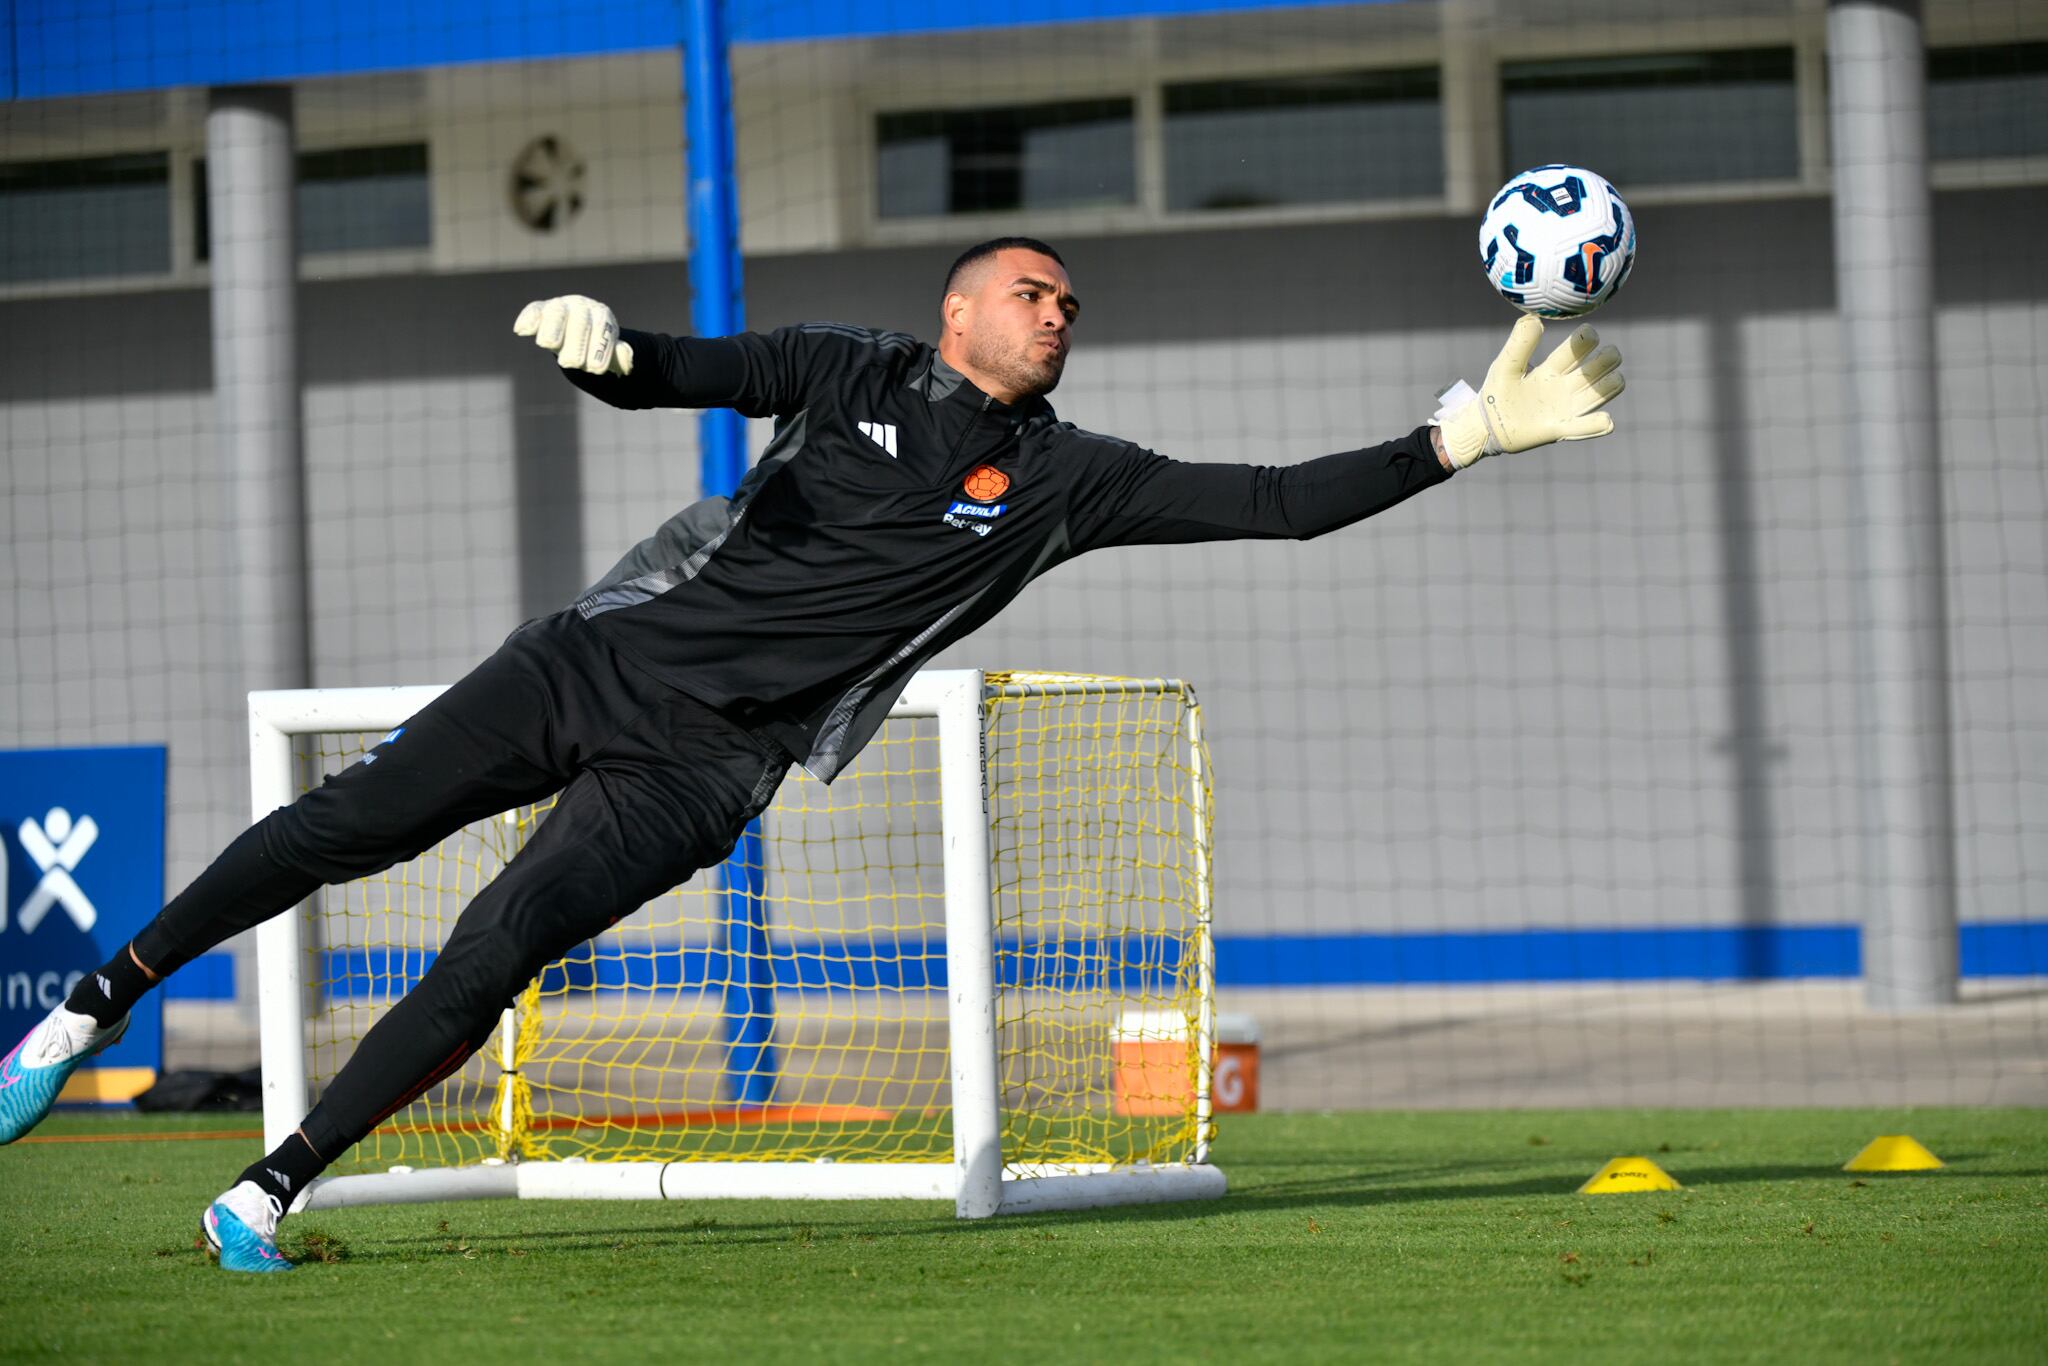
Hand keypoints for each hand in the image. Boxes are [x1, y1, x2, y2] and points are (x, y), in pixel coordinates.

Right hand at [513, 294, 634, 375]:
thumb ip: (620, 356)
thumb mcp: (612, 354)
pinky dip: (528, 318)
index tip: (596, 369)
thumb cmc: (596, 346)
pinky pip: (534, 310)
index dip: (600, 348)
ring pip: (557, 313)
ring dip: (552, 328)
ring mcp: (561, 306)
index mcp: (602, 316)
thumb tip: (626, 356)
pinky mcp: (541, 310)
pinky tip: (521, 330)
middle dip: (575, 341)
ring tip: (548, 344)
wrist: (578, 334)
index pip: (603, 328)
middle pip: (579, 321)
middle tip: (571, 363)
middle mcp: (582, 307)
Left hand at [1438, 315, 1623, 468]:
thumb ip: (1519, 343)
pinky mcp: (1558, 429)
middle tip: (1611, 353)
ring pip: (1596, 395)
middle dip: (1606, 361)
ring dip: (1608, 387)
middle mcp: (1563, 387)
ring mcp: (1564, 408)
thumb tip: (1534, 318)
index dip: (1584, 341)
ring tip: (1616, 379)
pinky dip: (1596, 426)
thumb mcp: (1506, 365)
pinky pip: (1583, 428)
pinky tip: (1606, 420)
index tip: (1590, 332)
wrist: (1485, 425)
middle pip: (1593, 371)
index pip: (1574, 351)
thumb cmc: (1497, 392)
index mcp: (1551, 369)